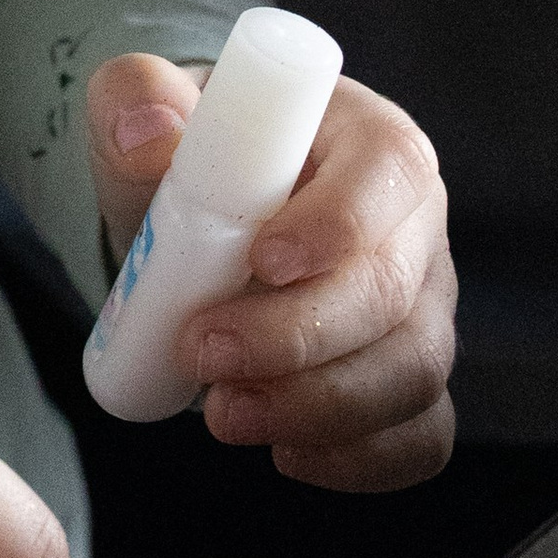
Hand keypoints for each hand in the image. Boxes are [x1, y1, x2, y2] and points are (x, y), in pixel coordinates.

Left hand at [86, 54, 457, 491]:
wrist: (194, 220)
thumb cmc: (188, 154)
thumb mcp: (144, 108)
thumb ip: (135, 97)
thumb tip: (150, 129)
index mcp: (365, 139)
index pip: (390, 170)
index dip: (340, 223)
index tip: (262, 262)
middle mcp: (412, 225)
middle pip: (394, 290)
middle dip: (298, 337)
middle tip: (203, 353)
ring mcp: (422, 308)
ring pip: (415, 371)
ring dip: (319, 408)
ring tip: (223, 411)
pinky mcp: (408, 379)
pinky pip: (422, 435)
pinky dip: (360, 460)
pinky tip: (286, 453)